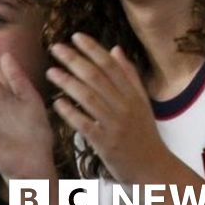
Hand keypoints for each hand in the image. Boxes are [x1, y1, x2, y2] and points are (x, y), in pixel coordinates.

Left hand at [48, 34, 168, 183]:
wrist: (154, 168)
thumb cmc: (144, 135)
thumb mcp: (142, 102)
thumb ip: (129, 76)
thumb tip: (116, 49)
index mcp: (134, 94)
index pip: (112, 66)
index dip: (93, 49)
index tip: (76, 36)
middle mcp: (126, 106)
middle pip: (98, 77)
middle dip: (75, 60)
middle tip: (56, 48)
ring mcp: (116, 124)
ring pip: (90, 97)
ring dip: (68, 83)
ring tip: (51, 71)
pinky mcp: (106, 143)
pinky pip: (85, 124)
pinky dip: (71, 113)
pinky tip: (57, 103)